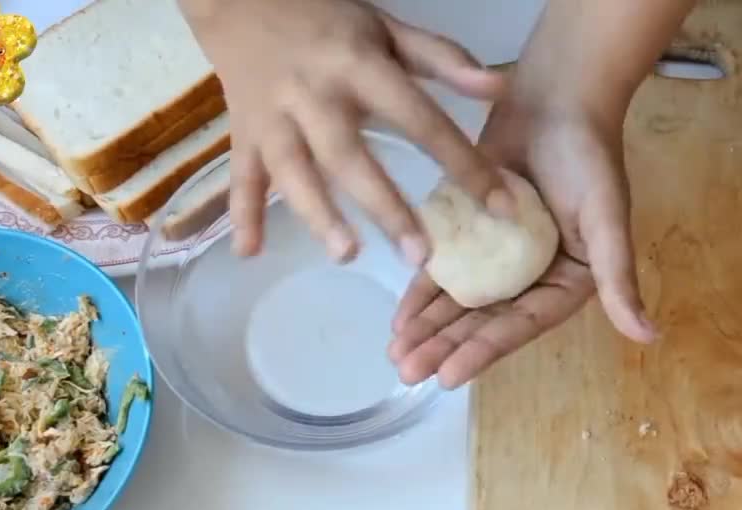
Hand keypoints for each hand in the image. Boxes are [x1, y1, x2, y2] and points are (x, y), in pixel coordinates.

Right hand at [179, 0, 506, 263]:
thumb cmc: (327, 20)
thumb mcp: (387, 28)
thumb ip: (442, 58)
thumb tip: (499, 87)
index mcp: (358, 66)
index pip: (419, 118)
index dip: (461, 161)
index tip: (497, 205)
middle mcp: (314, 95)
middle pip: (350, 156)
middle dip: (384, 206)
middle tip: (419, 255)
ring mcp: (273, 117)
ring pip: (294, 171)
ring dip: (317, 214)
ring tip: (345, 254)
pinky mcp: (243, 134)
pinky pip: (242, 177)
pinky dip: (242, 215)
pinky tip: (250, 252)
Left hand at [388, 72, 656, 388]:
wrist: (556, 97)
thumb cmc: (587, 157)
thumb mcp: (606, 219)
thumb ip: (617, 278)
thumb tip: (649, 337)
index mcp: (567, 281)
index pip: (520, 324)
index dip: (484, 351)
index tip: (448, 377)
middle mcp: (530, 276)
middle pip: (483, 320)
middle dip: (444, 347)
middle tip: (406, 373)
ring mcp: (497, 255)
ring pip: (458, 300)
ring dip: (427, 328)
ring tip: (395, 355)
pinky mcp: (469, 230)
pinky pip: (443, 266)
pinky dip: (421, 291)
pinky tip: (398, 317)